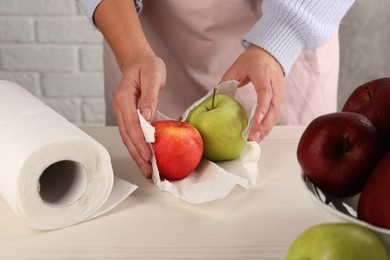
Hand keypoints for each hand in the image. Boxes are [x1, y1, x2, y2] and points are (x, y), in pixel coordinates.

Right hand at [112, 54, 165, 177]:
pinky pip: (131, 134)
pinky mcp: (127, 116)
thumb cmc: (147, 66)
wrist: (137, 60)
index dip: (139, 142)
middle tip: (149, 171)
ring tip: (147, 170)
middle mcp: (120, 108)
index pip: (131, 124)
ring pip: (127, 138)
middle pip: (127, 136)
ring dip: (136, 155)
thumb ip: (150, 96)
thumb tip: (147, 117)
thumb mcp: (153, 74)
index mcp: (124, 98)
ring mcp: (122, 113)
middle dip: (137, 155)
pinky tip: (144, 157)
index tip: (148, 155)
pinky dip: (137, 147)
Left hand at [221, 45, 283, 142]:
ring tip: (255, 140)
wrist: (270, 53)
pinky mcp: (278, 99)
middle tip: (252, 137)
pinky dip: (268, 126)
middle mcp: (274, 84)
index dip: (262, 106)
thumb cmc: (252, 60)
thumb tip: (213, 98)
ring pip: (275, 114)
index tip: (256, 120)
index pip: (265, 92)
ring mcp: (278, 93)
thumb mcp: (236, 67)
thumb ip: (225, 82)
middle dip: (263, 125)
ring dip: (266, 129)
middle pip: (272, 108)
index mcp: (263, 74)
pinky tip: (259, 135)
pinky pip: (274, 115)